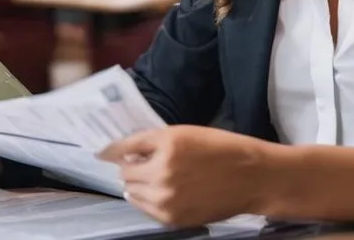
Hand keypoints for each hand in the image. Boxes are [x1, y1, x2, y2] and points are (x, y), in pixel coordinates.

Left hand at [98, 125, 274, 226]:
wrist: (251, 177)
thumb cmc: (219, 148)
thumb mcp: (183, 133)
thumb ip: (150, 142)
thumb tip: (122, 154)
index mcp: (167, 146)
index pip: (124, 150)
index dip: (112, 151)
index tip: (101, 153)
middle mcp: (162, 174)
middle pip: (125, 174)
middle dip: (131, 168)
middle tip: (142, 163)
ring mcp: (167, 200)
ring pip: (132, 193)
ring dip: (137, 185)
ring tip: (155, 178)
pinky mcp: (173, 219)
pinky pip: (146, 209)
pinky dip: (148, 200)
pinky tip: (163, 191)